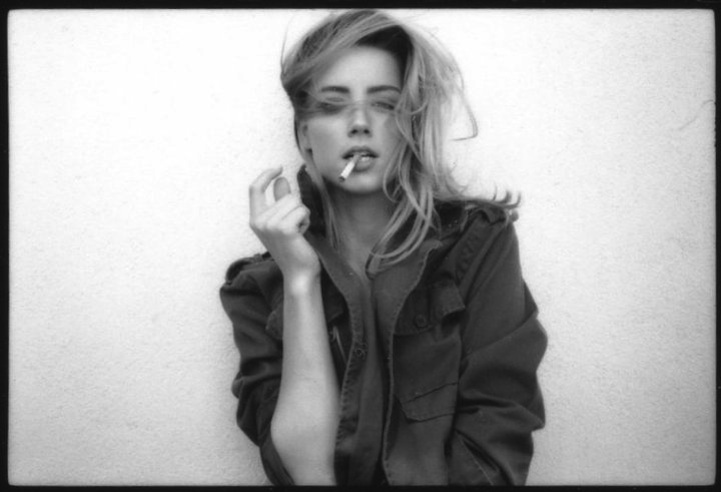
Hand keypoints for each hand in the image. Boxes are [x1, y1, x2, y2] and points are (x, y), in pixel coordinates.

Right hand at [249, 166, 319, 283]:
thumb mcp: (283, 222)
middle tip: (295, 230)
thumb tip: (280, 180)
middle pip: (286, 195)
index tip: (278, 168)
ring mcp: (270, 225)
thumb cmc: (293, 249)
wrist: (299, 273)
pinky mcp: (284, 229)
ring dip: (303, 215)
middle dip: (297, 209)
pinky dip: (307, 220)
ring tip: (299, 233)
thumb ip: (280, 201)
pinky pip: (302, 210)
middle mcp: (259, 221)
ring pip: (295, 202)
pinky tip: (303, 235)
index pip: (254, 189)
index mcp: (255, 220)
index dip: (266, 175)